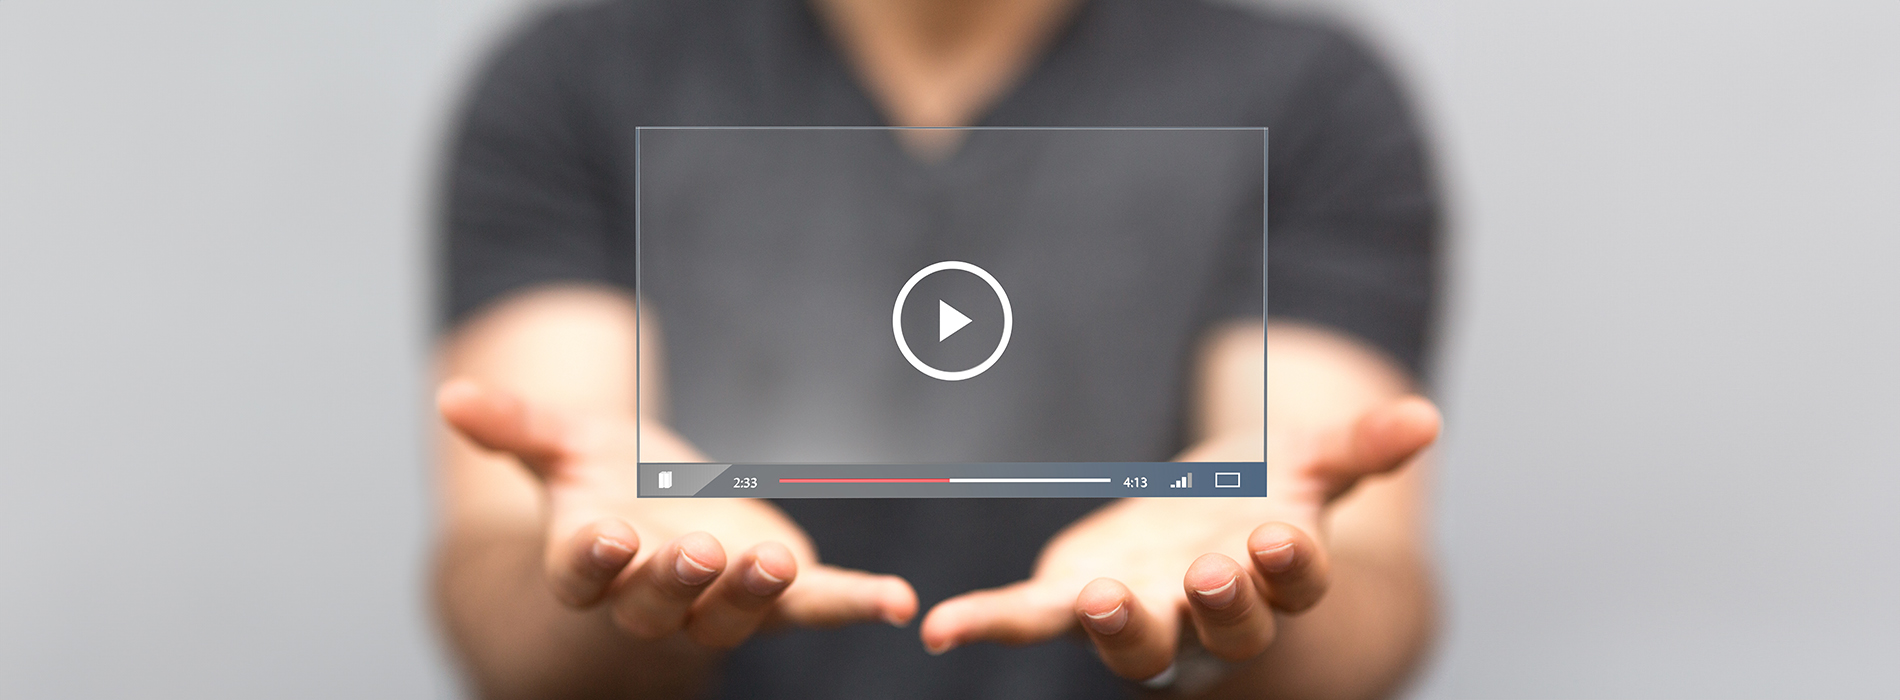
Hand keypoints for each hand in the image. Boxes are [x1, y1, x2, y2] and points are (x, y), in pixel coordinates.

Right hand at [437, 379, 917, 649]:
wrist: (655, 523)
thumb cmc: (603, 482)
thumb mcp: (560, 446)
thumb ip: (513, 426)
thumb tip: (449, 395)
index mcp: (594, 558)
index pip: (585, 570)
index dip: (597, 559)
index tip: (611, 535)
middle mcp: (652, 596)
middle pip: (660, 602)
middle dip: (680, 580)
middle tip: (699, 552)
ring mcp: (717, 604)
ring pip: (734, 614)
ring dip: (755, 593)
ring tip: (776, 563)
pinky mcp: (777, 598)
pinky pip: (816, 608)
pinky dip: (856, 606)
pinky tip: (897, 604)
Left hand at [917, 397, 1439, 681]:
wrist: (1202, 530)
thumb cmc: (1258, 500)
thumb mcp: (1305, 465)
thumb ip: (1359, 446)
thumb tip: (1427, 418)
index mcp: (1273, 576)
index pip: (1294, 583)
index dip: (1290, 566)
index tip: (1280, 537)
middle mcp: (1212, 613)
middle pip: (1223, 629)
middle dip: (1218, 605)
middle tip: (1208, 575)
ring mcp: (1144, 616)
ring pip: (1138, 643)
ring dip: (1122, 627)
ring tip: (1104, 601)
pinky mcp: (1076, 604)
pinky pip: (1032, 623)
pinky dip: (991, 624)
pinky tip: (945, 625)